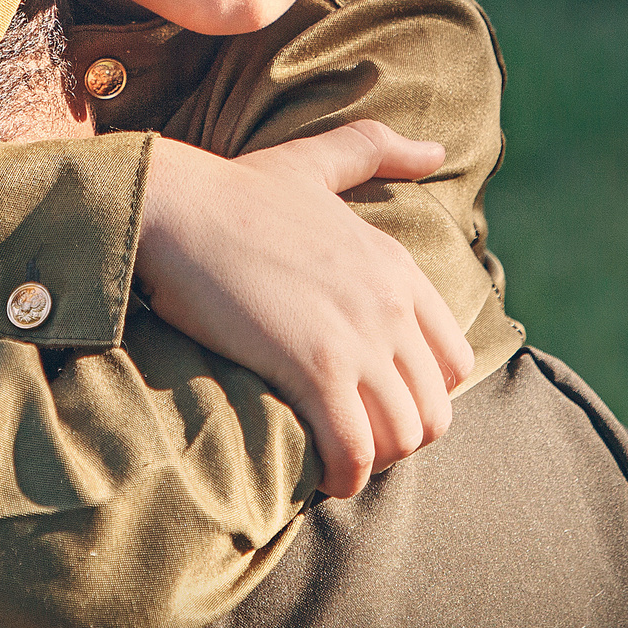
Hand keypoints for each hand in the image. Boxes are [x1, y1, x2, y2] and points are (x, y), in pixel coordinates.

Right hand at [136, 122, 473, 498]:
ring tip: (333, 460)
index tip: (373, 404)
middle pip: (435, 410)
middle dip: (398, 438)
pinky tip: (317, 475)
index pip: (452, 360)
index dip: (418, 395)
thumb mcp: (314, 161)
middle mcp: (390, 304)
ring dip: (372, 463)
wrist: (175, 207)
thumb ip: (376, 150)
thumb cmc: (233, 189)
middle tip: (350, 441)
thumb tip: (434, 151)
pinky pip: (355, 452)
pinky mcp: (317, 369)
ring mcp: (359, 338)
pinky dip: (343, 477)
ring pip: (403, 438)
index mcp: (396, 266)